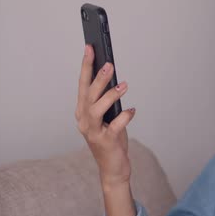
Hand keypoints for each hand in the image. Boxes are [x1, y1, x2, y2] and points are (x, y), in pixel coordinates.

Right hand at [75, 45, 135, 187]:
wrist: (112, 167)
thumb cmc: (110, 137)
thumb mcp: (107, 116)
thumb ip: (107, 100)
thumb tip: (115, 78)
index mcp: (82, 110)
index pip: (82, 84)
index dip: (85, 65)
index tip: (90, 48)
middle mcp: (83, 120)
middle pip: (88, 94)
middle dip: (98, 78)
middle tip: (108, 63)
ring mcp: (92, 132)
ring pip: (96, 109)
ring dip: (110, 95)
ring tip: (123, 85)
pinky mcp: (105, 142)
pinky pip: (115, 127)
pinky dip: (124, 117)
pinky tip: (132, 111)